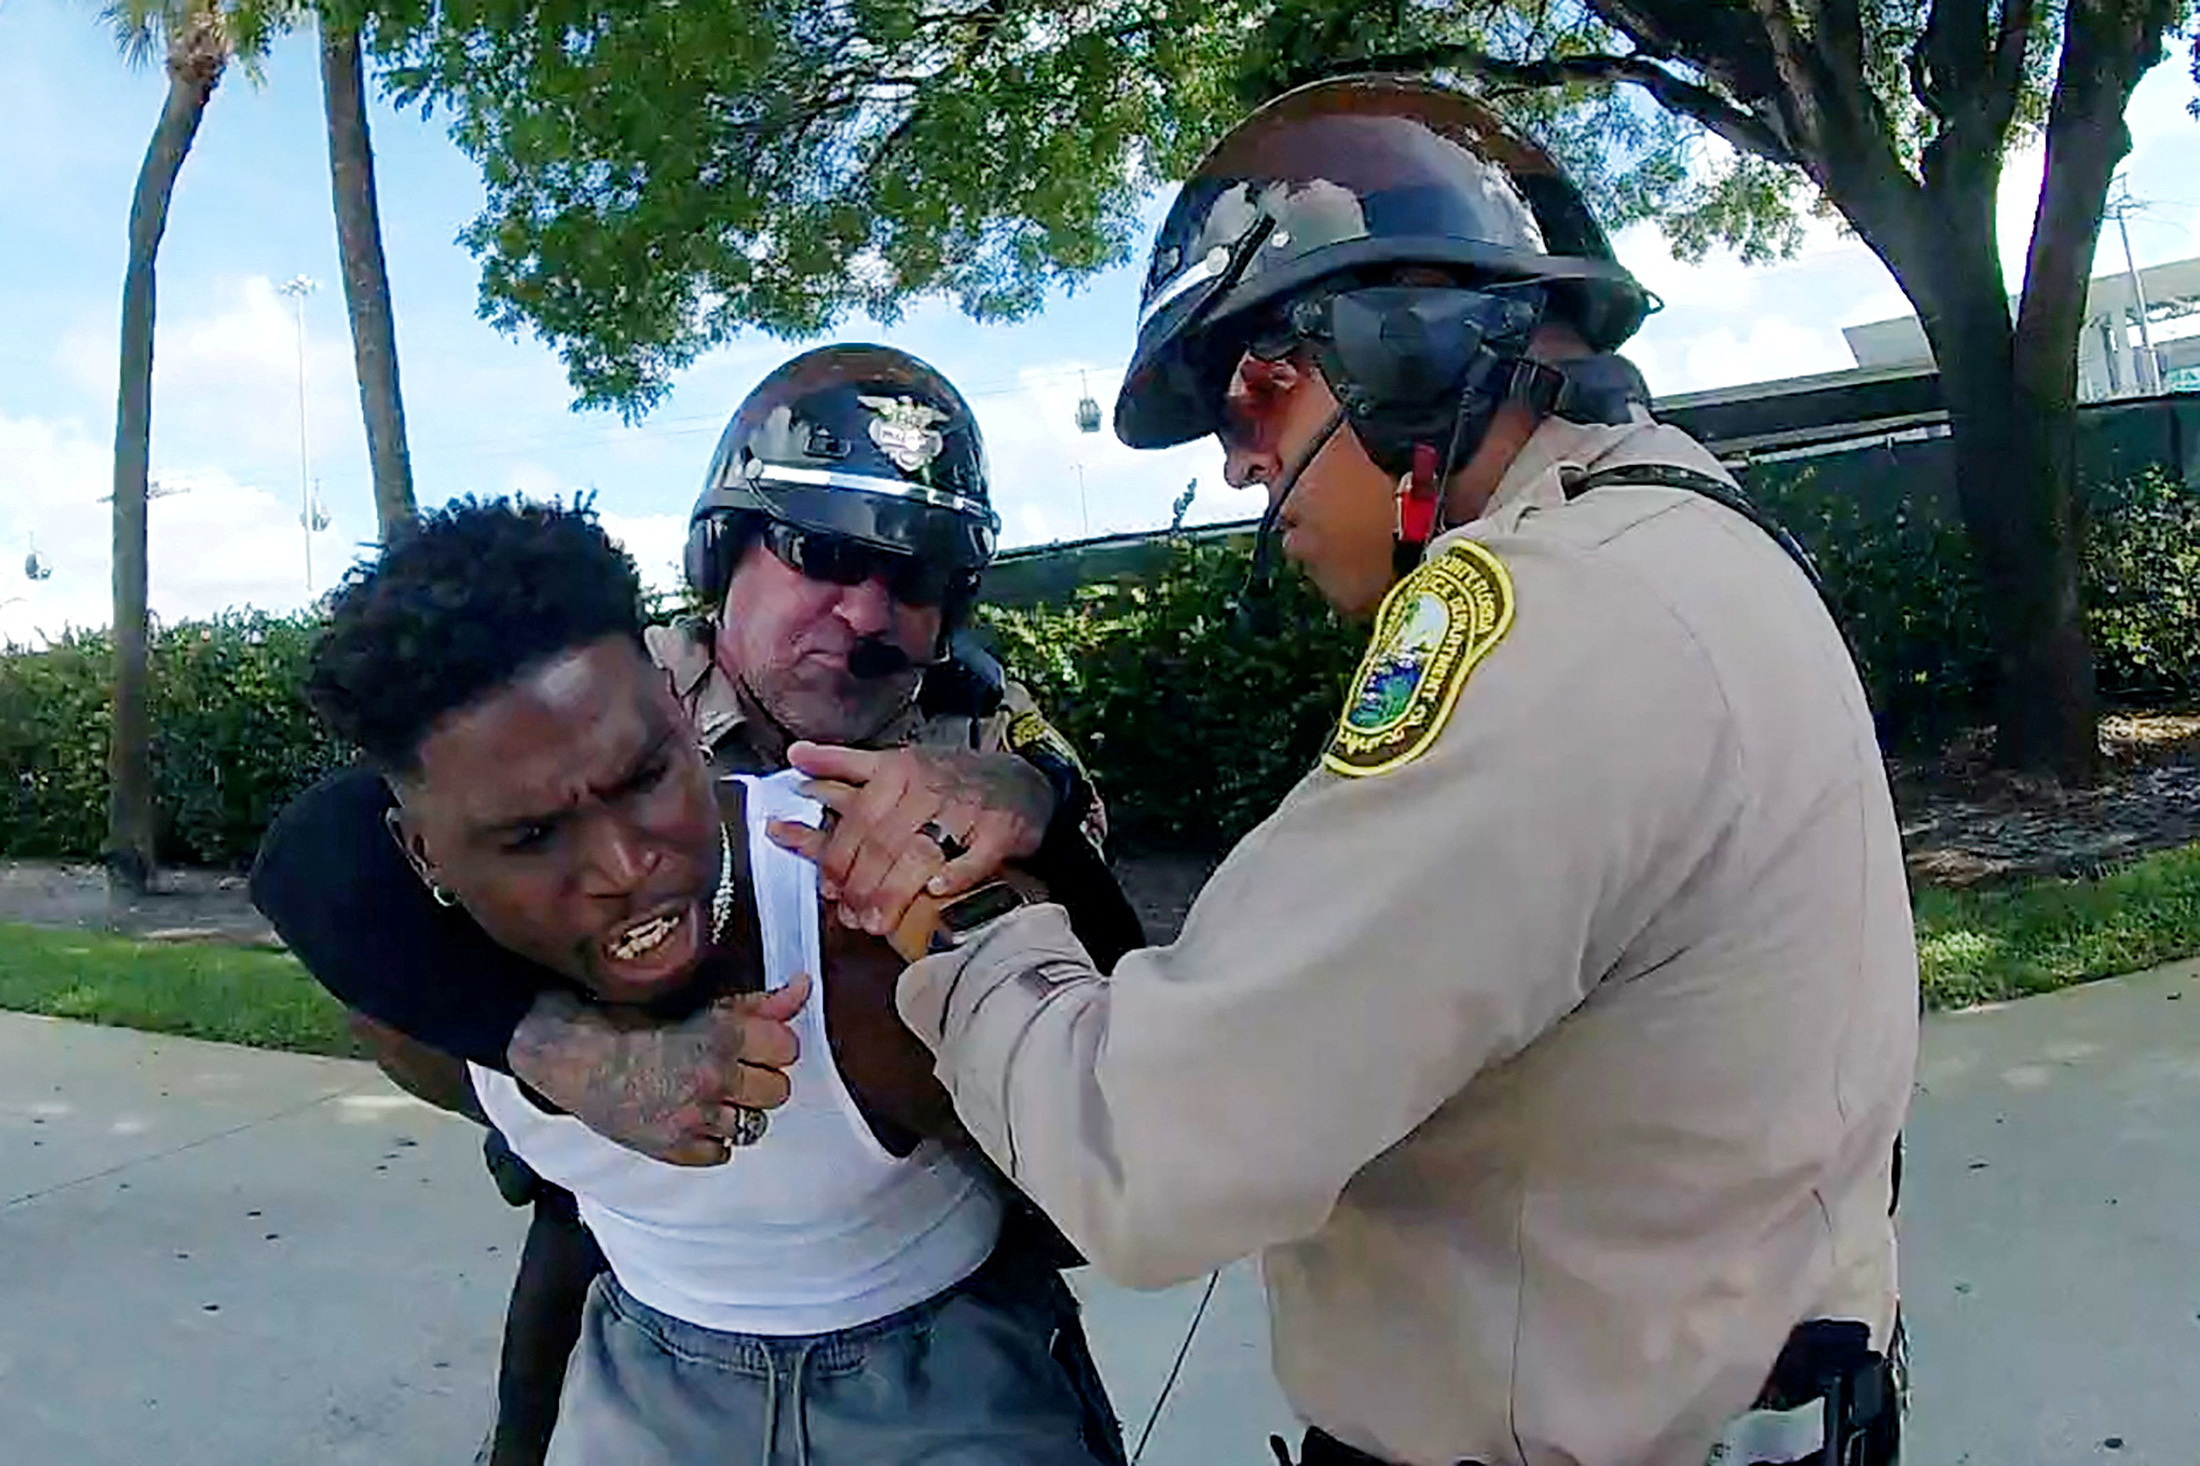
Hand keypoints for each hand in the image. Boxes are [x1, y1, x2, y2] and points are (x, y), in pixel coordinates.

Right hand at [506, 975, 810, 1166]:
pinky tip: (690, 1117)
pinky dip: (710, 1139)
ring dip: (737, 1111)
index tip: (754, 1045)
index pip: (789, 1048)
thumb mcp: (700, 1005)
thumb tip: (803, 989)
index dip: (772, 1045)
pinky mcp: (675, 1149)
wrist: (574, 1056)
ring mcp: (695, 1119)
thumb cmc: (632, 1023)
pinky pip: (722, 1154)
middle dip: (759, 1079)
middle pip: (778, 1091)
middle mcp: (715, 1079)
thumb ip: (759, 1004)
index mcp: (723, 1036)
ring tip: (708, 1094)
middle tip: (731, 1070)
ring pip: (754, 1126)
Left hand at [771, 742, 1054, 938]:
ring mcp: (965, 810)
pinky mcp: (1000, 831)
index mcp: (898, 772)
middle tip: (850, 916)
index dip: (837, 858)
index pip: (856, 818)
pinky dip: (955, 876)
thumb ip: (842, 763)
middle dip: (861, 884)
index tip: (827, 889)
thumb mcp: (894, 763)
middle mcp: (928, 788)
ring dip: (894, 892)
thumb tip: (794, 756)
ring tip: (877, 923)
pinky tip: (936, 893)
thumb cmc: (948, 779)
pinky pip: (975, 857)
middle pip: (883, 842)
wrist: (1020, 781)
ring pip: (920, 853)